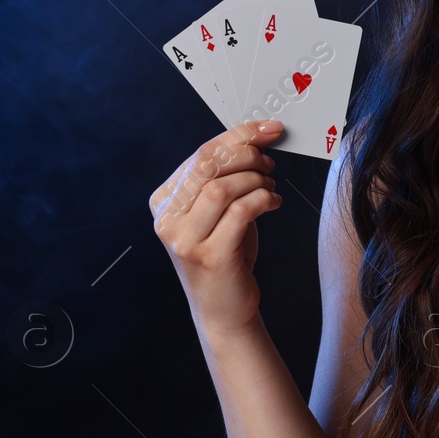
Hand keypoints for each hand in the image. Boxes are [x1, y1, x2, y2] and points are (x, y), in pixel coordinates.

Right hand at [150, 119, 284, 332]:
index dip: (238, 136)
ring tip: (270, 186)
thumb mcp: (218, 211)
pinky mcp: (208, 256)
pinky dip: (263, 200)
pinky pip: (240, 212)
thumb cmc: (226, 252)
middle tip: (269, 162)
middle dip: (246, 154)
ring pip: (220, 187)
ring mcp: (184, 239)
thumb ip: (224, 178)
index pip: (200, 154)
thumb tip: (256, 138)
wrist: (224, 308)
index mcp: (164, 200)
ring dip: (255, 179)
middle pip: (206, 165)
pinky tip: (274, 203)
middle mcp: (167, 218)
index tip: (268, 129)